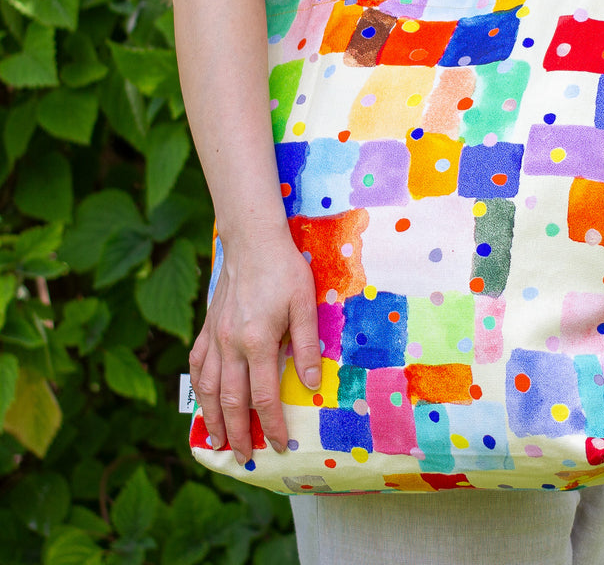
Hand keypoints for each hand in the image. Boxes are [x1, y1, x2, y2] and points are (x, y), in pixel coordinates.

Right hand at [189, 230, 319, 464]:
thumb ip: (307, 345)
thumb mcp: (305, 304)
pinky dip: (197, 387)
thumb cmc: (284, 270)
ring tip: (218, 440)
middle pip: (230, 400)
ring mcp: (214, 336)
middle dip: (238, 432)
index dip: (271, 425)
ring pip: (206, 388)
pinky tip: (202, 399)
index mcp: (258, 341)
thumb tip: (311, 385)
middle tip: (244, 457)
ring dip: (212, 418)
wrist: (252, 241)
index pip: (263, 397)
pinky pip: (197, 364)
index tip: (280, 445)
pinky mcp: (207, 326)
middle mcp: (230, 344)